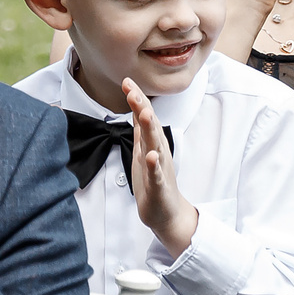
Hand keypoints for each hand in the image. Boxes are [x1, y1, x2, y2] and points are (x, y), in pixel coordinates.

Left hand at [122, 79, 197, 259]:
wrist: (167, 213)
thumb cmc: (154, 180)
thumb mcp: (143, 150)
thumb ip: (140, 129)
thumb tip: (135, 104)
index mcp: (152, 143)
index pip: (144, 117)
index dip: (137, 99)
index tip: (127, 81)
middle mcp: (158, 152)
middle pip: (150, 126)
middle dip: (142, 107)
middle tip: (132, 90)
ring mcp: (160, 169)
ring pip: (155, 146)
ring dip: (150, 129)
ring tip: (143, 113)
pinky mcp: (159, 187)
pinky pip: (156, 175)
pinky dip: (154, 165)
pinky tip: (151, 156)